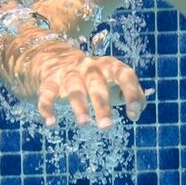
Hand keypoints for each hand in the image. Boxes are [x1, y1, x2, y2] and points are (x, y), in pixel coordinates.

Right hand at [0, 34, 148, 127]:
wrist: (56, 57)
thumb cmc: (95, 77)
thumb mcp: (115, 80)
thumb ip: (132, 93)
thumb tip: (138, 110)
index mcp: (109, 66)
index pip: (124, 75)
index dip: (131, 93)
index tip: (134, 113)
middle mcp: (89, 68)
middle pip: (97, 85)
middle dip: (102, 105)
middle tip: (106, 127)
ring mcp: (68, 74)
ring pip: (74, 89)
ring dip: (79, 106)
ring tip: (84, 123)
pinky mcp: (49, 82)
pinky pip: (47, 94)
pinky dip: (47, 108)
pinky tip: (51, 123)